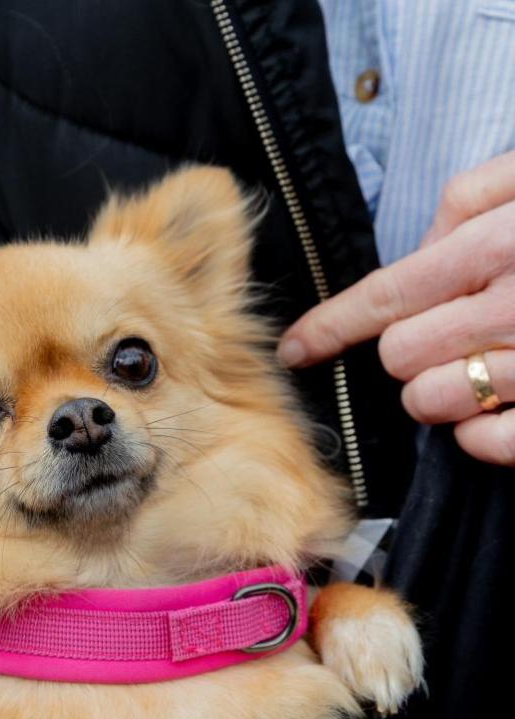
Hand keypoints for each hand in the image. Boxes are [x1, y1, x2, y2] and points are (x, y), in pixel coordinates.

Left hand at [278, 151, 514, 465]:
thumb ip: (470, 200)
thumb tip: (421, 248)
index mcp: (502, 244)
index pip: (386, 296)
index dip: (330, 327)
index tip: (297, 347)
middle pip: (400, 359)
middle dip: (406, 356)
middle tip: (445, 340)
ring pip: (432, 404)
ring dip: (438, 395)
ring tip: (477, 371)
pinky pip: (486, 445)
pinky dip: (478, 435)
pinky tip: (495, 411)